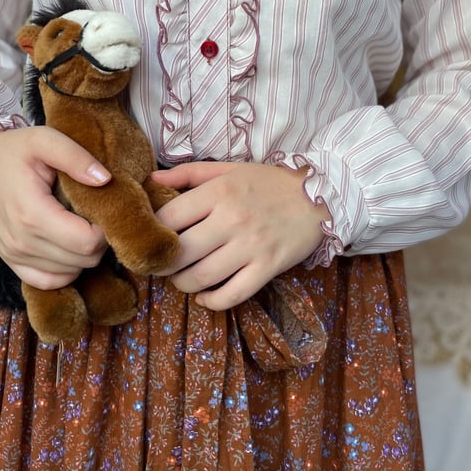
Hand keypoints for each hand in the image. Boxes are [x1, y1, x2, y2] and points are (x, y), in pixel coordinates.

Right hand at [0, 125, 111, 289]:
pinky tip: (69, 246)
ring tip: (81, 225)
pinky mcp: (10, 261)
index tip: (105, 209)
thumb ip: (77, 158)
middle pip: (83, 261)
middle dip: (99, 241)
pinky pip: (48, 281)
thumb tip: (105, 180)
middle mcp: (21, 242)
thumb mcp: (45, 139)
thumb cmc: (13, 150)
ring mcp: (14, 255)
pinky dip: (66, 270)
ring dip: (84, 254)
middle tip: (96, 215)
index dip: (105, 229)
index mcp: (32, 213)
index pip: (86, 242)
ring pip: (70, 273)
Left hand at [151, 161, 327, 310]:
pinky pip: (232, 295)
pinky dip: (212, 302)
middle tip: (160, 265)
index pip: (170, 217)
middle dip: (162, 264)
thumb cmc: (268, 182)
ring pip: (202, 278)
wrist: (320, 196)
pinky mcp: (268, 267)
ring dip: (183, 284)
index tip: (150, 240)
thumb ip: (188, 173)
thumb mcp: (229, 169)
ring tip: (182, 278)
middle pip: (180, 253)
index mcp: (219, 191)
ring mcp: (251, 246)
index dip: (152, 233)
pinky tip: (205, 296)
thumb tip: (151, 181)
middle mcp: (232, 219)